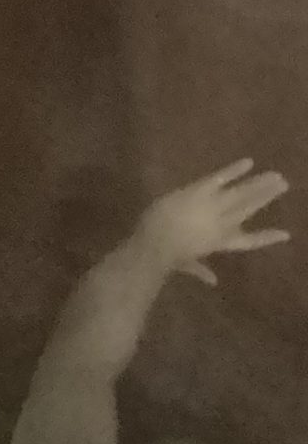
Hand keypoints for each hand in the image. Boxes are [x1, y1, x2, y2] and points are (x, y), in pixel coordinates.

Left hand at [135, 160, 289, 284]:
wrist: (158, 242)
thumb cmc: (169, 256)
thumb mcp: (187, 265)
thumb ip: (200, 271)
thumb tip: (212, 282)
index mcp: (221, 243)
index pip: (250, 241)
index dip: (267, 238)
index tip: (286, 234)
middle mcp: (223, 223)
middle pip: (249, 208)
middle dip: (267, 197)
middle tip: (284, 185)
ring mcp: (213, 206)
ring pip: (241, 193)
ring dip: (259, 183)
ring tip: (277, 176)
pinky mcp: (201, 191)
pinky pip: (221, 177)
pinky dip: (234, 170)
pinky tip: (249, 162)